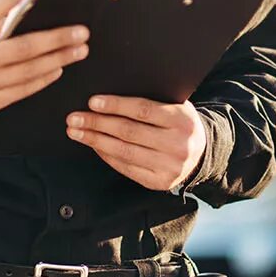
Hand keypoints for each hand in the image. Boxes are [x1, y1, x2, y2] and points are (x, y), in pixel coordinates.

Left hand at [66, 95, 205, 190]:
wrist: (201, 152)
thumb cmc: (179, 123)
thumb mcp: (175, 106)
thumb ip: (152, 100)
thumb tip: (110, 94)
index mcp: (182, 120)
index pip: (143, 110)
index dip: (116, 105)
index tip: (92, 102)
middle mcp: (178, 145)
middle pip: (129, 132)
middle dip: (97, 124)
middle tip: (74, 118)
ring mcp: (169, 167)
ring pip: (124, 151)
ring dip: (95, 140)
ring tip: (76, 131)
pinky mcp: (159, 182)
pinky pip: (126, 167)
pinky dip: (106, 155)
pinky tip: (93, 145)